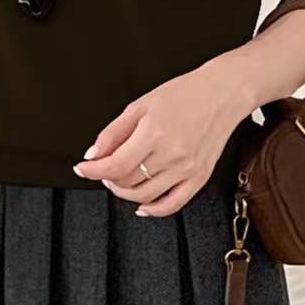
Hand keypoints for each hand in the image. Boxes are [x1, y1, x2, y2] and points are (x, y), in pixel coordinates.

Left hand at [73, 56, 252, 217]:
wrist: (222, 94)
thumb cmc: (184, 94)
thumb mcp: (141, 105)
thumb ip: (113, 132)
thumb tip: (93, 155)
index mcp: (154, 133)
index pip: (115, 165)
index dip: (93, 171)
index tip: (82, 168)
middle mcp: (172, 155)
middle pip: (128, 182)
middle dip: (108, 178)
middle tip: (103, 168)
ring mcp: (187, 169)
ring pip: (145, 196)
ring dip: (125, 193)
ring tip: (119, 180)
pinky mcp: (200, 177)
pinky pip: (173, 205)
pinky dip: (153, 210)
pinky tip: (142, 205)